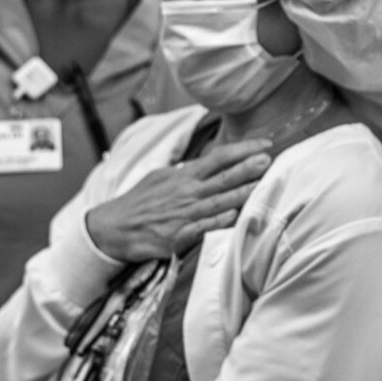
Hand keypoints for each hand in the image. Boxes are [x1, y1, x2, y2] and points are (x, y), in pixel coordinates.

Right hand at [85, 136, 271, 262]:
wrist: (113, 227)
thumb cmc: (140, 202)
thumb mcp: (161, 178)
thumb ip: (186, 172)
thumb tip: (206, 163)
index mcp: (185, 176)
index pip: (219, 157)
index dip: (244, 149)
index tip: (265, 144)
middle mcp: (187, 192)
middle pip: (223, 178)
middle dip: (247, 168)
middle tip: (268, 159)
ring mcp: (183, 214)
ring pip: (218, 202)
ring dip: (241, 194)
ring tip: (261, 185)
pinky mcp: (178, 236)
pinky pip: (202, 228)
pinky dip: (217, 221)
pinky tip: (233, 216)